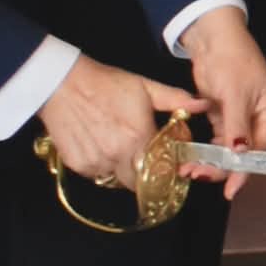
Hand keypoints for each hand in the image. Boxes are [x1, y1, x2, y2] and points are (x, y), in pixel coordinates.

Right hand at [37, 55, 207, 189]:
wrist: (62, 83)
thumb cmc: (105, 83)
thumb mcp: (145, 87)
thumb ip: (175, 99)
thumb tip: (203, 104)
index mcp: (139, 137)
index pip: (161, 170)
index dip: (165, 168)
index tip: (166, 162)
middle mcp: (118, 155)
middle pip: (140, 182)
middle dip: (146, 174)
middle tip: (144, 158)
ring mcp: (96, 162)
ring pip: (118, 180)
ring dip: (123, 169)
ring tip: (119, 147)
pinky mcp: (78, 165)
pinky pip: (97, 175)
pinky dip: (102, 166)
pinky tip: (100, 146)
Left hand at [177, 6, 265, 161]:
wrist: (212, 41)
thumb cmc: (231, 61)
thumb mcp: (235, 96)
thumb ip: (236, 128)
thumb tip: (240, 155)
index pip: (261, 149)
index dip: (244, 168)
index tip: (230, 189)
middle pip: (247, 153)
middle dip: (224, 166)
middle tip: (199, 174)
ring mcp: (248, 120)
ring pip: (232, 151)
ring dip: (213, 161)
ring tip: (191, 168)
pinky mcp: (230, 119)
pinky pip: (222, 142)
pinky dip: (209, 150)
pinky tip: (195, 158)